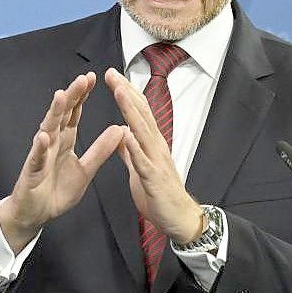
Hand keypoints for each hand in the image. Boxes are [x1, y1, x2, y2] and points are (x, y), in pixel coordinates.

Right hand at [0, 72, 123, 252]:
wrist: (36, 213)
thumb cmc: (57, 190)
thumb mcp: (86, 170)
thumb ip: (101, 150)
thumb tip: (120, 128)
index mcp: (66, 140)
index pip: (74, 113)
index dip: (82, 95)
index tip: (92, 78)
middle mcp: (52, 142)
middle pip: (62, 114)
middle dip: (71, 96)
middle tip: (82, 78)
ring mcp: (41, 154)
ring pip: (47, 129)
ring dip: (54, 113)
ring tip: (61, 96)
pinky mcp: (32, 171)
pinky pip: (37, 158)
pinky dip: (40, 147)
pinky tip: (44, 136)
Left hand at [104, 68, 203, 244]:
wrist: (179, 219)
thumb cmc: (159, 195)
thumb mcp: (139, 170)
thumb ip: (130, 152)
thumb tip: (121, 135)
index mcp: (151, 144)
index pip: (138, 112)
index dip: (126, 93)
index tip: (113, 76)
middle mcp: (156, 146)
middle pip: (141, 114)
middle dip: (126, 93)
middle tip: (112, 73)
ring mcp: (156, 161)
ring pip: (143, 131)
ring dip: (131, 111)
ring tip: (119, 92)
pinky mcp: (154, 178)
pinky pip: (143, 161)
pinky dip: (136, 146)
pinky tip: (127, 134)